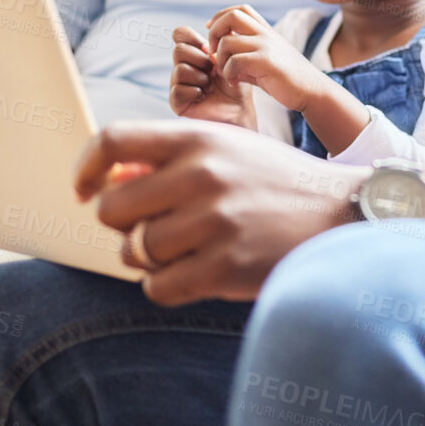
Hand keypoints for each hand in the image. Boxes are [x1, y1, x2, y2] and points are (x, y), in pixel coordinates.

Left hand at [74, 120, 365, 306]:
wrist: (342, 214)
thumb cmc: (274, 183)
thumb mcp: (229, 150)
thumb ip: (169, 160)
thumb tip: (106, 181)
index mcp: (199, 138)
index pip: (113, 140)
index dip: (84, 168)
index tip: (81, 190)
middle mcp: (202, 175)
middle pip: (111, 208)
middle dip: (123, 224)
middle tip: (152, 227)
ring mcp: (213, 223)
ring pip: (133, 251)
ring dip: (148, 258)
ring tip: (183, 250)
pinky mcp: (224, 268)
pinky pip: (157, 287)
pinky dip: (167, 286)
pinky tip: (194, 273)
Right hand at [171, 26, 255, 127]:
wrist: (240, 109)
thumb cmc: (236, 84)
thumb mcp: (232, 57)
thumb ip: (223, 39)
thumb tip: (214, 26)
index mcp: (193, 53)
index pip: (180, 34)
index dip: (193, 38)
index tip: (208, 49)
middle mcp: (181, 66)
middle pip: (179, 50)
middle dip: (201, 60)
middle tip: (213, 71)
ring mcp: (177, 84)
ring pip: (180, 69)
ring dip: (201, 77)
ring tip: (210, 85)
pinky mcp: (176, 102)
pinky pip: (178, 90)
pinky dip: (195, 91)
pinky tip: (203, 95)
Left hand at [205, 5, 329, 112]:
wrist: (311, 90)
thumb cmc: (286, 78)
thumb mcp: (263, 62)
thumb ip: (241, 56)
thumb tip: (214, 57)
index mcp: (266, 31)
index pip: (240, 9)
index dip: (220, 16)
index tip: (212, 31)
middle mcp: (265, 34)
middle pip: (231, 16)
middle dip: (214, 32)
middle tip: (212, 51)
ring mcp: (266, 46)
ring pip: (227, 42)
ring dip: (219, 59)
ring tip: (226, 73)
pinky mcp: (266, 62)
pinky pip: (234, 62)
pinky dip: (228, 73)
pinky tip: (234, 82)